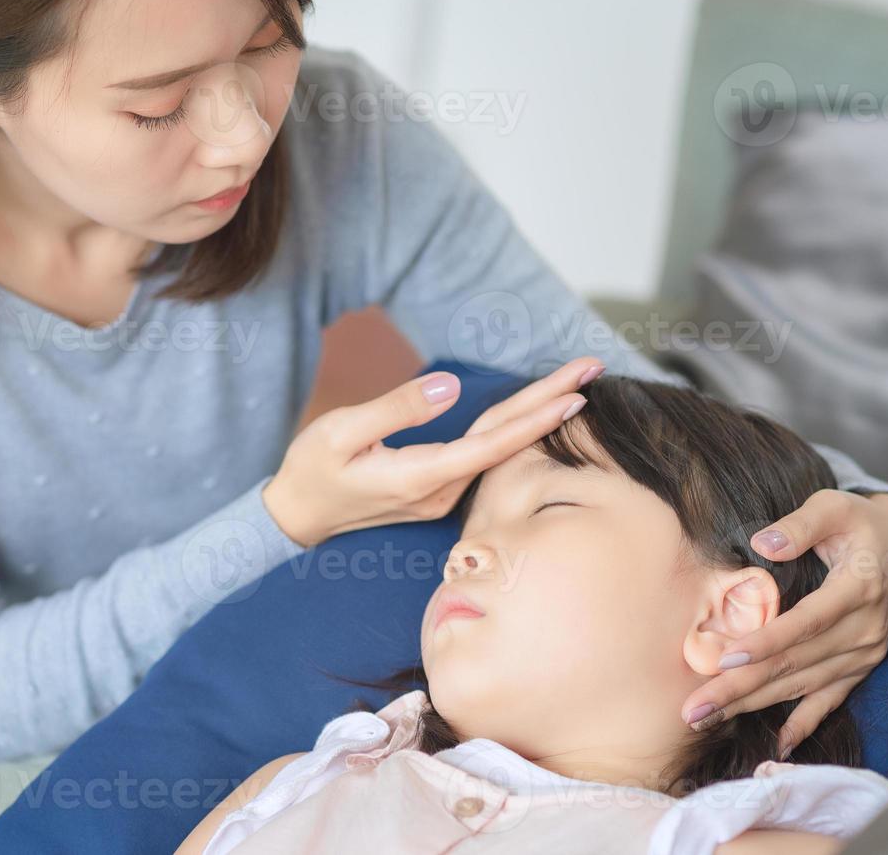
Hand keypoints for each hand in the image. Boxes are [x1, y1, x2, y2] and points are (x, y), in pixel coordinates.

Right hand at [262, 357, 604, 547]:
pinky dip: (512, 431)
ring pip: (497, 450)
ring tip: (575, 385)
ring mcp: (440, 496)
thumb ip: (396, 410)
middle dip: (550, 405)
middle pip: (505, 444)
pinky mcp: (434, 490)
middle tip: (593, 368)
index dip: (535, 419)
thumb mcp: (342, 431)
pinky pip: (483, 457)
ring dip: (536, 417)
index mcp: (420, 477)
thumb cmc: (311, 470)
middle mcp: (440, 492)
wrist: (295, 519)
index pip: (492, 445)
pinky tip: (534, 415)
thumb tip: (450, 386)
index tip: (575, 392)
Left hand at [681, 490, 887, 757]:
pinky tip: (777, 744)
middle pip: (796, 663)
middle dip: (741, 687)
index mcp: (857, 589)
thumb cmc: (858, 522)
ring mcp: (865, 652)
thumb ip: (800, 524)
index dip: (767, 643)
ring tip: (707, 718)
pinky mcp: (861, 665)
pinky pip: (831, 699)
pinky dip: (805, 723)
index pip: (807, 623)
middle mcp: (864, 629)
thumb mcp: (833, 506)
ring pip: (803, 685)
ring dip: (754, 704)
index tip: (725, 659)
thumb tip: (763, 542)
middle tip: (693, 708)